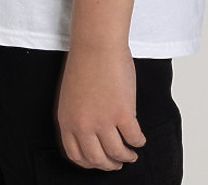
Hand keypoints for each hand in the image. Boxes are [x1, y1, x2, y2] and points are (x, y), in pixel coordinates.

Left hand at [56, 43, 146, 169]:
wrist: (96, 42)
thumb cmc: (84, 60)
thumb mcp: (70, 94)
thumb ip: (78, 114)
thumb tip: (91, 131)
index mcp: (67, 121)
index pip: (77, 155)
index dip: (90, 163)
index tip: (99, 161)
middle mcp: (83, 126)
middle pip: (97, 159)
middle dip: (109, 165)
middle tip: (117, 164)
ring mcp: (103, 121)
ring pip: (117, 153)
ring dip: (126, 156)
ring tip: (131, 154)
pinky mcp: (123, 114)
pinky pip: (133, 138)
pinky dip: (138, 142)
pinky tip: (140, 139)